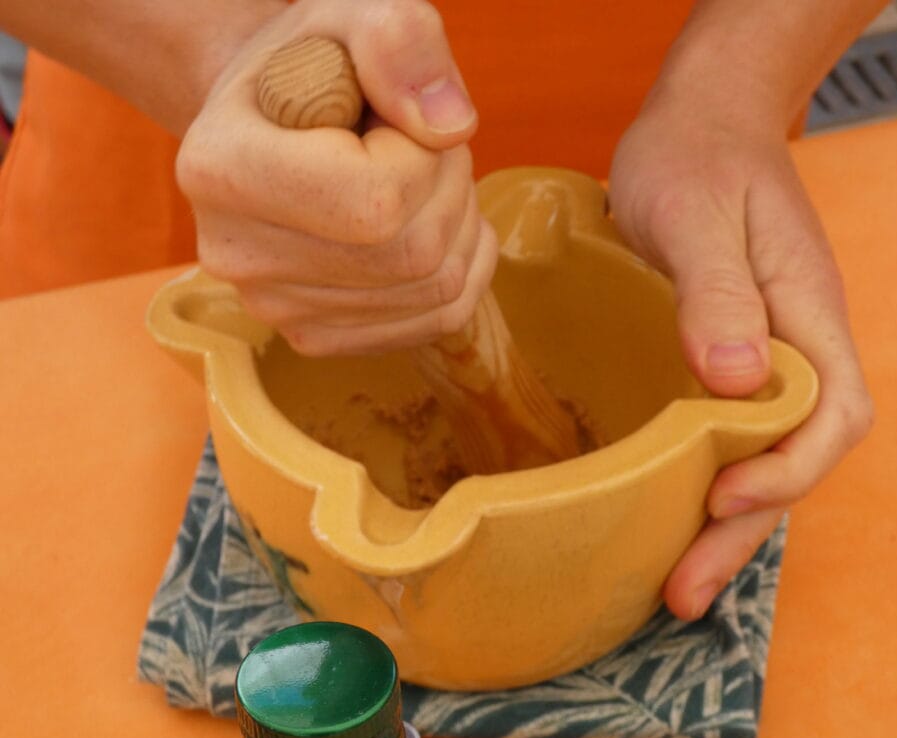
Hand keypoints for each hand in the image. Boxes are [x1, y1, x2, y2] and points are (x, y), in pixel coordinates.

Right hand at [176, 0, 497, 355]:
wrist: (276, 121)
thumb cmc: (316, 65)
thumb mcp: (353, 12)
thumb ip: (398, 42)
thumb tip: (448, 129)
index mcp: (221, 169)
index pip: (376, 201)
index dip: (423, 156)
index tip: (397, 121)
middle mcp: (235, 254)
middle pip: (412, 254)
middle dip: (451, 188)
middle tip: (423, 146)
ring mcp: (275, 308)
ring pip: (435, 289)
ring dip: (462, 225)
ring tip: (421, 181)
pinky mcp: (316, 336)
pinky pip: (436, 319)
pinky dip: (465, 269)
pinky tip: (438, 224)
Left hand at [609, 83, 873, 620]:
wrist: (700, 124)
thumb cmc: (694, 157)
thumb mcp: (691, 212)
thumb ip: (716, 290)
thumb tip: (737, 379)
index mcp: (806, 312)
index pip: (831, 414)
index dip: (786, 469)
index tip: (721, 498)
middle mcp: (798, 346)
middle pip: (797, 457)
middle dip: (746, 529)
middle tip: (685, 593)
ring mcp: (767, 356)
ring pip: (764, 456)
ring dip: (725, 524)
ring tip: (675, 586)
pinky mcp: (730, 359)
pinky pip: (733, 434)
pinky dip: (706, 483)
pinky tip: (668, 518)